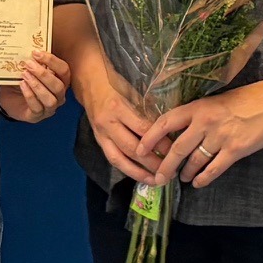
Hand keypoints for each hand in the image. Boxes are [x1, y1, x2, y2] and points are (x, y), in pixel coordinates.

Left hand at [0, 49, 69, 123]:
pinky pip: (37, 108)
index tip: (36, 53)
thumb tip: (32, 49)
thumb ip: (34, 62)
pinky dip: (30, 95)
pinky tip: (22, 85)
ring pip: (50, 99)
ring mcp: (49, 108)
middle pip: (59, 86)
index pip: (64, 71)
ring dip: (37, 86)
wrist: (10, 99)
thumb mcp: (29, 70)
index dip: (52, 61)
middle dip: (44, 74)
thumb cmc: (23, 82)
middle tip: (29, 64)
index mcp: (60, 81)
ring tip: (25, 75)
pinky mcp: (37, 116)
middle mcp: (58, 96)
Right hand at [69, 57, 157, 180]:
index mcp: (118, 107)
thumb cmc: (115, 83)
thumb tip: (169, 126)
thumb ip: (147, 109)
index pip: (142, 129)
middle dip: (151, 163)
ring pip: (119, 159)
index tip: (174, 150)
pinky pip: (112, 159)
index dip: (159, 142)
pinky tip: (140, 176)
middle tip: (169, 171)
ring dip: (138, 173)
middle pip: (131, 148)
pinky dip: (127, 169)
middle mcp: (108, 123)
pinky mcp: (98, 140)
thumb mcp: (132, 90)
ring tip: (155, 181)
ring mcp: (101, 134)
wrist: (88, 82)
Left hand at [141, 87, 262, 188]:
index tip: (139, 150)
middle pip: (177, 149)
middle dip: (166, 166)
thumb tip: (178, 130)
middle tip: (158, 178)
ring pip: (194, 161)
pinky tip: (198, 183)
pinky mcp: (235, 151)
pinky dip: (203, 178)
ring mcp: (221, 138)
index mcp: (199, 107)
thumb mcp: (217, 100)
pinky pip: (213, 169)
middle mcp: (206, 122)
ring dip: (186, 173)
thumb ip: (198, 115)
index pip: (166, 122)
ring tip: (182, 178)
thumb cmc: (247, 99)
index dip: (150, 138)